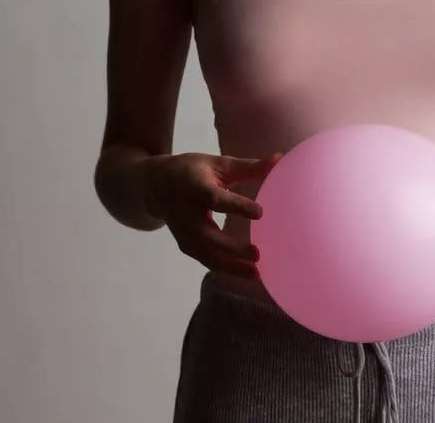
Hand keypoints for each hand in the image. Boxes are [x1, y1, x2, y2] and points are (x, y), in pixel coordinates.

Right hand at [140, 151, 283, 277]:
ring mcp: (183, 233)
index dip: (236, 206)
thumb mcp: (218, 164)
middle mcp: (186, 214)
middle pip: (207, 236)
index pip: (215, 199)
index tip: (260, 213)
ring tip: (257, 274)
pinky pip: (206, 260)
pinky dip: (226, 269)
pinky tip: (248, 274)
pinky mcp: (185, 245)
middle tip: (258, 254)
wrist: (154, 186)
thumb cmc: (193, 171)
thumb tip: (280, 160)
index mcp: (194, 187)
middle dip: (232, 248)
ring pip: (206, 255)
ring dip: (231, 267)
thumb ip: (249, 167)